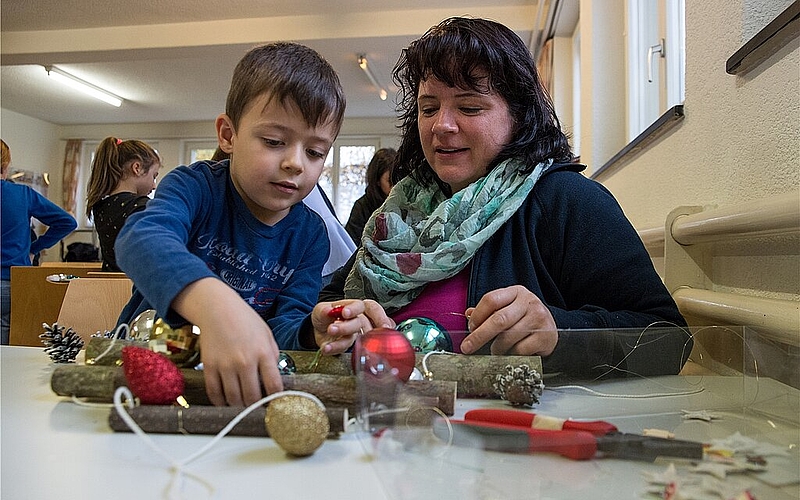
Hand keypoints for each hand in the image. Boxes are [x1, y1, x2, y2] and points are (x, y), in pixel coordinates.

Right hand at [172, 278, 282, 405]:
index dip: (277, 400)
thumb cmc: (245, 320)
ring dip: (240, 407)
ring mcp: (225, 365)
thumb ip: (272, 357)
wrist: (217, 308)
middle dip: (257, 407)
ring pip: (233, 399)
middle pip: (252, 397)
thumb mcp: (267, 335)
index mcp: (263, 353)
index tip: (277, 404)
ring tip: (244, 405)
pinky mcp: (209, 366)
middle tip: (259, 408)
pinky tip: (227, 401)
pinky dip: (221, 402)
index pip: (274, 386)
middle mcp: (244, 361)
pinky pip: (214, 393)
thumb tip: (275, 379)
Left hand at [311, 299, 393, 354]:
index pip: (361, 306)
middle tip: (332, 329)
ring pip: (353, 339)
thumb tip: (328, 310)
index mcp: (353, 308)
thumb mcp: (320, 310)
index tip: (345, 313)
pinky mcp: (347, 346)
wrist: (317, 332)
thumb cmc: (323, 317)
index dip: (355, 309)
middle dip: (346, 327)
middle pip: (359, 323)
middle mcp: (356, 321)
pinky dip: (334, 349)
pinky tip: (326, 348)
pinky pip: (344, 349)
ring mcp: (353, 335)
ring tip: (327, 343)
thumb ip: (323, 310)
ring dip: (339, 342)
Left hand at [459, 285, 557, 356]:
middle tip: (467, 347)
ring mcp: (539, 319)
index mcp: (516, 292)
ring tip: (496, 350)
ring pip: (508, 337)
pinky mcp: (545, 337)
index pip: (491, 299)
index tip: (470, 328)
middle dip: (479, 336)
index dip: (477, 315)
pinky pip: (520, 350)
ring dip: (496, 348)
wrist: (551, 330)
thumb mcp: (507, 309)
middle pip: (499, 319)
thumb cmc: (524, 319)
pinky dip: (511, 355)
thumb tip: (468, 314)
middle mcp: (529, 303)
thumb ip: (489, 312)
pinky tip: (512, 353)